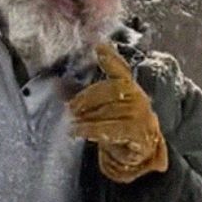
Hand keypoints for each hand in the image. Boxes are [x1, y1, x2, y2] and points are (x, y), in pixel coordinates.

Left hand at [70, 43, 168, 183]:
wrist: (140, 155)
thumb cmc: (119, 130)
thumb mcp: (105, 112)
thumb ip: (89, 100)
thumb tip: (61, 91)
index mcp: (130, 89)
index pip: (120, 70)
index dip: (111, 58)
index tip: (99, 46)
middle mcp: (138, 98)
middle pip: (109, 89)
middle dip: (86, 98)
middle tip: (70, 109)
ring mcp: (140, 114)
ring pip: (108, 110)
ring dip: (86, 118)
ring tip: (73, 125)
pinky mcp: (138, 132)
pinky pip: (111, 127)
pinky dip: (92, 129)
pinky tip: (79, 132)